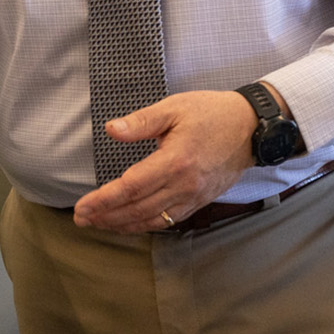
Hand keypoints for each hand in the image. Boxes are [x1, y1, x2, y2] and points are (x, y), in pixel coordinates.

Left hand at [72, 89, 255, 232]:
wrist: (252, 128)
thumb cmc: (212, 113)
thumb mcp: (175, 108)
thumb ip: (141, 121)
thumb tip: (111, 129)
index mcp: (176, 160)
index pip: (132, 187)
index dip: (104, 200)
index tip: (82, 206)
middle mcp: (185, 185)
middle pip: (138, 209)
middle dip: (106, 217)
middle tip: (81, 219)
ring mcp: (194, 197)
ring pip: (153, 220)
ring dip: (123, 225)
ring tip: (98, 224)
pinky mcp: (200, 201)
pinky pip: (169, 221)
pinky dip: (145, 225)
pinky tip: (129, 223)